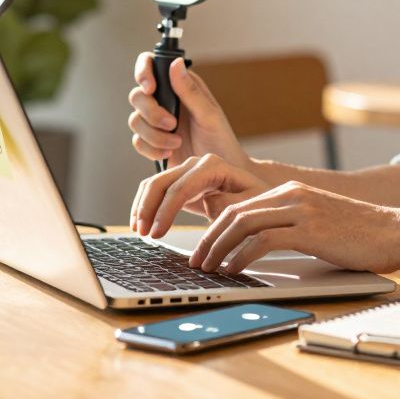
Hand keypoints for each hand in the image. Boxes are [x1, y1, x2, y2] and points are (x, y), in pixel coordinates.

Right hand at [127, 53, 247, 168]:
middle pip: (137, 96)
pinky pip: (138, 142)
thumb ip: (190, 90)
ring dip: (154, 135)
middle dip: (151, 112)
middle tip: (173, 125)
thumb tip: (175, 63)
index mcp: (179, 85)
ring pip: (135, 120)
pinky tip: (169, 153)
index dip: (143, 72)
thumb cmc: (220, 140)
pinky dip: (151, 149)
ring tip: (176, 143)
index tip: (150, 88)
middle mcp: (164, 100)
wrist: (216, 174)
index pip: (151, 65)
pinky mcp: (151, 142)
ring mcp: (156, 122)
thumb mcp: (209, 114)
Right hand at [130, 153, 271, 236]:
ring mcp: (187, 171)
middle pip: (162, 182)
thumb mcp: (252, 205)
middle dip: (148, 208)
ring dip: (142, 208)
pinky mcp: (181, 183)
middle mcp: (197, 164)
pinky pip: (157, 191)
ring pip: (154, 185)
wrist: (260, 199)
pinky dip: (145, 206)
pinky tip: (141, 223)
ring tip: (139, 231)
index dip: (166, 211)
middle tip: (143, 234)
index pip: (181, 187)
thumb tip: (207, 202)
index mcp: (214, 166)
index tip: (157, 234)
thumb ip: (230, 203)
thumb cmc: (259, 203)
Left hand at [190, 181, 399, 274]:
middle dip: (209, 238)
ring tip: (208, 268)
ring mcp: (300, 210)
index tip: (204, 247)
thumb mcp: (319, 222)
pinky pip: (263, 241)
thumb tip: (259, 247)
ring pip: (242, 224)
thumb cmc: (362, 234)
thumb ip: (290, 227)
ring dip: (219, 248)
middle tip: (196, 260)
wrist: (397, 232)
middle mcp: (292, 195)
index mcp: (291, 191)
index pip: (240, 205)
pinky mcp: (309, 229)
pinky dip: (242, 256)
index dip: (215, 228)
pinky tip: (234, 270)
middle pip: (234, 212)